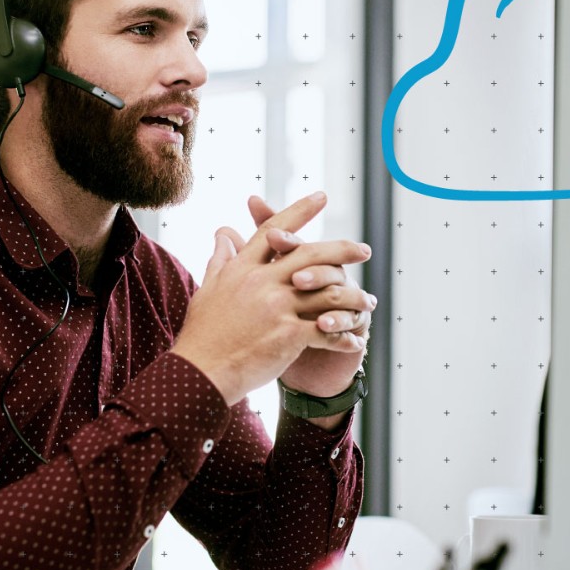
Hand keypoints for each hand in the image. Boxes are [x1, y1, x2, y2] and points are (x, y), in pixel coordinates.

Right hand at [170, 192, 371, 405]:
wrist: (200, 373)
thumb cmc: (202, 334)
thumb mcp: (208, 289)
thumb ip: (220, 259)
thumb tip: (223, 232)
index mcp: (243, 269)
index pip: (274, 230)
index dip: (299, 211)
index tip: (320, 196)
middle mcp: (262, 282)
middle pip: (310, 254)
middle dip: (342, 249)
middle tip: (364, 249)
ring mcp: (276, 307)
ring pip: (327, 292)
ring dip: (353, 298)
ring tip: (369, 303)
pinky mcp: (287, 335)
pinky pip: (327, 331)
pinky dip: (344, 336)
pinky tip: (356, 341)